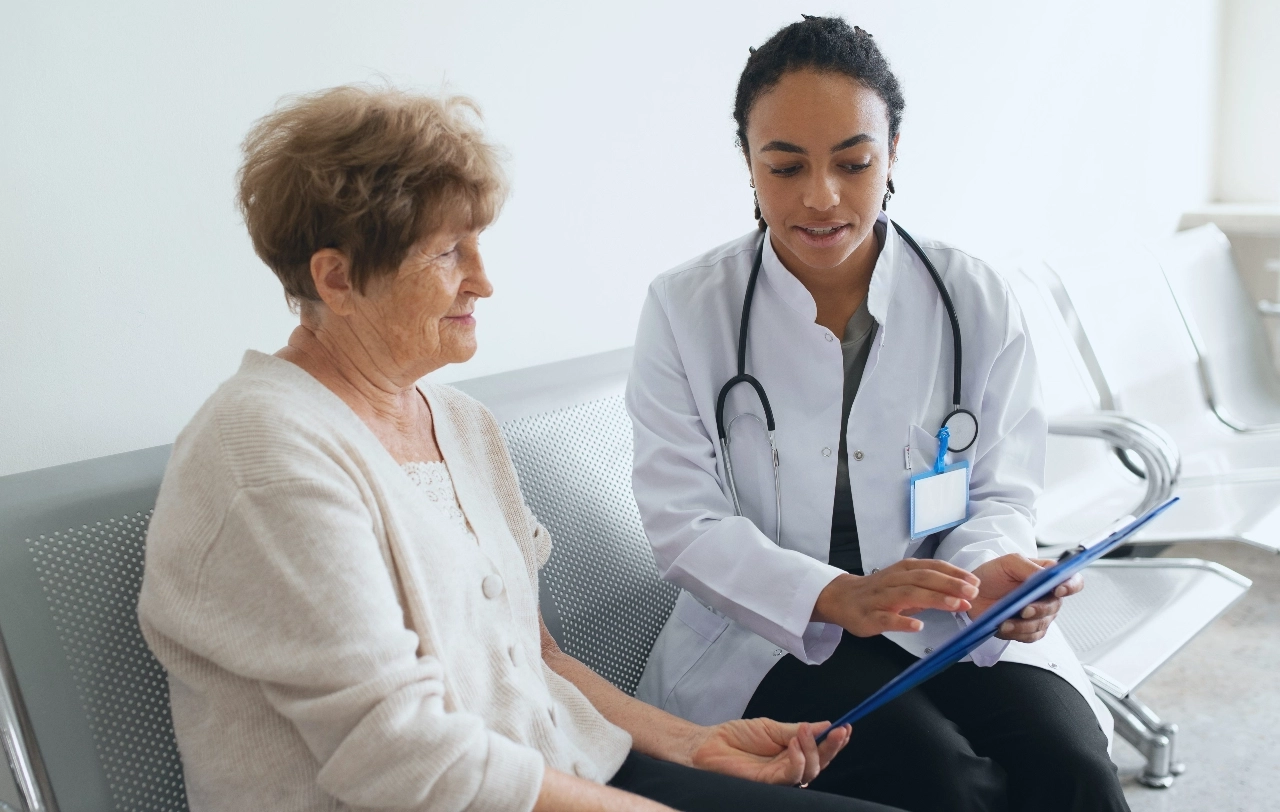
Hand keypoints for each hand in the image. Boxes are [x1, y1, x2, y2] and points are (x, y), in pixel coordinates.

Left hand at [687, 718, 851, 785]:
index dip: (834, 742)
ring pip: (809, 771)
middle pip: (819, 764)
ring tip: (804, 731)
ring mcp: (780, 778)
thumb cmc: (737, 737)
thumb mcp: (771, 727)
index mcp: (792, 754)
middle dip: (832, 747)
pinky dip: (797, 759)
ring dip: (812, 749)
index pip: (819, 752)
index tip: (846, 727)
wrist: (709, 744)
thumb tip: (824, 725)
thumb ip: (797, 730)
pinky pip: (791, 776)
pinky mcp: (768, 784)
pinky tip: (794, 744)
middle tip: (838, 730)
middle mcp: (789, 768)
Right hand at [812, 560, 979, 635]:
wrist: (840, 598)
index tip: (975, 582)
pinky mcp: (869, 616)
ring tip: (955, 606)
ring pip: (909, 595)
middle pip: (923, 578)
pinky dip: (902, 622)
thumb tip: (960, 594)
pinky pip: (886, 619)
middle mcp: (893, 580)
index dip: (954, 573)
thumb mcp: (904, 582)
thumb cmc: (878, 591)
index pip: (932, 567)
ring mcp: (880, 598)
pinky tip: (918, 627)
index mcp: (903, 570)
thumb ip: (929, 587)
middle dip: (949, 584)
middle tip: (972, 593)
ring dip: (934, 599)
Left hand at [967, 554, 1083, 642]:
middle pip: (1055, 606)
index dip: (1071, 585)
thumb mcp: (1009, 562)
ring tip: (1006, 621)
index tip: (1058, 589)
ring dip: (1025, 624)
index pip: (1072, 580)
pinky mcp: (1028, 629)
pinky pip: (1031, 636)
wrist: (974, 593)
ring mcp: (1039, 614)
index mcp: (1047, 576)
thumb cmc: (993, 574)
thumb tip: (1045, 576)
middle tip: (1024, 609)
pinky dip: (1018, 633)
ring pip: (1042, 623)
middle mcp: (1047, 596)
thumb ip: (1029, 567)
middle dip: (1040, 609)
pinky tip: (1004, 626)